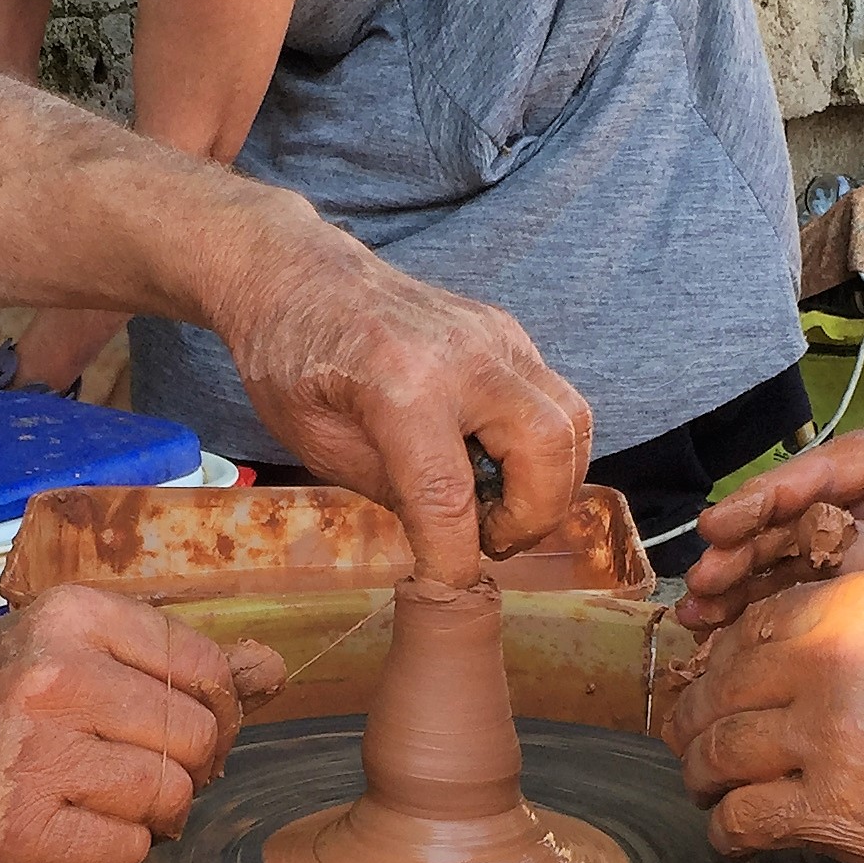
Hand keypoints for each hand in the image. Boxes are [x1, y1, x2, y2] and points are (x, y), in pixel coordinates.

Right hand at [0, 586, 255, 862]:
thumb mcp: (56, 647)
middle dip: (184, 765)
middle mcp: (55, 678)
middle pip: (195, 735)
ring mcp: (38, 757)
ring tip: (96, 801)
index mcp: (69, 617)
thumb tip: (271, 669)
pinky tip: (70, 830)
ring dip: (151, 813)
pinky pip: (128, 850)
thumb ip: (161, 658)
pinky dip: (115, 851)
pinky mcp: (25, 831)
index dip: (208, 707)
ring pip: (169, 796)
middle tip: (134, 771)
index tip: (177, 726)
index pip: (199, 664)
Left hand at [215, 224, 591, 586]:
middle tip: (491, 541)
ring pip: (571, 421)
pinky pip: (556, 401)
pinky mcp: (509, 335)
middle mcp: (462, 354)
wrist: (299, 275)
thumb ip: (389, 490)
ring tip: (501, 511)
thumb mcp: (316, 442)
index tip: (451, 587)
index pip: (449, 493)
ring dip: (552, 485)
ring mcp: (495, 336)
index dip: (456, 557)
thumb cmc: (291, 357)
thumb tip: (447, 538)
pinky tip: (497, 469)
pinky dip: (544, 450)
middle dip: (533, 516)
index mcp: (398, 383)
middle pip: (546, 447)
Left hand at [666, 570, 863, 862]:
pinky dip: (727, 832)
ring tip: (709, 790)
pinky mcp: (832, 808)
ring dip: (703, 776)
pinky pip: (742, 817)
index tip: (713, 686)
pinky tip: (734, 837)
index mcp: (863, 600)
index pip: (755, 625)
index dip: (721, 662)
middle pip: (722, 686)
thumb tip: (792, 663)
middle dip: (696, 719)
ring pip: (718, 752)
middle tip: (690, 743)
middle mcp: (835, 657)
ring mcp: (829, 734)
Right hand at [677, 417, 863, 635]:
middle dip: (741, 552)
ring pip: (791, 552)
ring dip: (746, 584)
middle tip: (699, 589)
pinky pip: (811, 585)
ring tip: (701, 619)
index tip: (715, 530)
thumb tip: (808, 553)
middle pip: (792, 513)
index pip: (817, 472)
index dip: (760, 503)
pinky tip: (734, 634)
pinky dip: (774, 608)